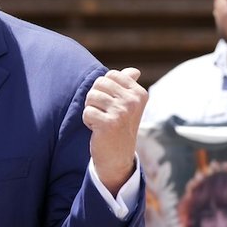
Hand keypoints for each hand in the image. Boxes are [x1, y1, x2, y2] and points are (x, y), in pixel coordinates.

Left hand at [82, 67, 147, 195]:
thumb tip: (134, 70)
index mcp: (139, 93)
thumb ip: (129, 85)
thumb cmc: (119, 126)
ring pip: (91, 97)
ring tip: (102, 121)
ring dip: (91, 110)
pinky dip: (88, 121)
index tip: (112, 105)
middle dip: (95, 98)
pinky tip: (98, 130)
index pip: (109, 75)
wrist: (118, 156)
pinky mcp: (109, 123)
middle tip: (104, 113)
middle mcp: (133, 101)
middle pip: (98, 84)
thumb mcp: (128, 105)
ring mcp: (122, 112)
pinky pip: (87, 112)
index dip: (103, 90)